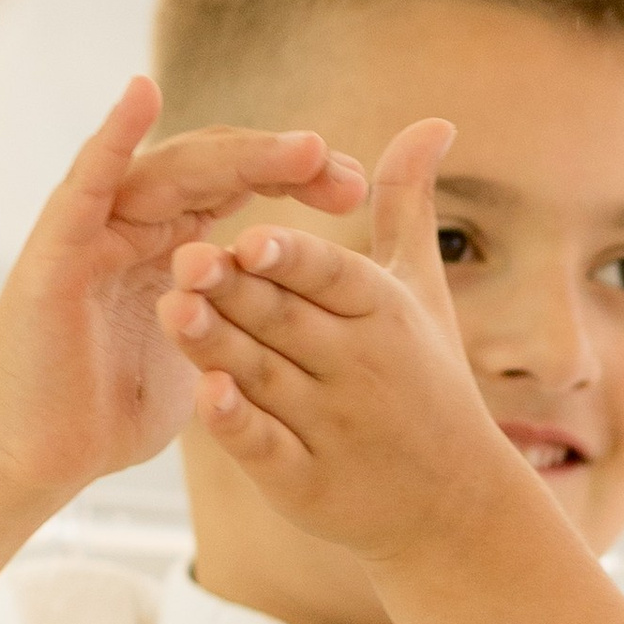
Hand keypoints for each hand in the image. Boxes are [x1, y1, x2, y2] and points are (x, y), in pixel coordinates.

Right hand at [0, 78, 368, 508]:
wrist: (42, 457)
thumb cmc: (115, 408)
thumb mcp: (205, 352)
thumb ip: (238, 312)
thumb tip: (308, 302)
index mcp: (173, 239)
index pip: (242, 184)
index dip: (299, 177)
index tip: (360, 187)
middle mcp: (135, 220)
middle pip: (216, 167)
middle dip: (284, 163)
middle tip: (348, 172)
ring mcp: (94, 229)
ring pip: (170, 169)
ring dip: (236, 153)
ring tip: (301, 147)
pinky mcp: (55, 251)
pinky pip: (85, 183)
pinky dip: (111, 135)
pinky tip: (141, 94)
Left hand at [158, 118, 522, 563]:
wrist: (453, 502)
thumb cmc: (429, 377)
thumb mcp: (419, 290)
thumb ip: (407, 204)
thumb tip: (434, 121)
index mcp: (384, 312)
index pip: (333, 275)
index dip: (294, 256)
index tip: (253, 233)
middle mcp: (362, 366)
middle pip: (286, 321)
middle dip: (237, 290)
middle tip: (185, 257)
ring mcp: (336, 427)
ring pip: (264, 378)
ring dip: (218, 345)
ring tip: (170, 310)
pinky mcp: (308, 483)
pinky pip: (265, 448)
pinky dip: (236, 425)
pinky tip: (202, 396)